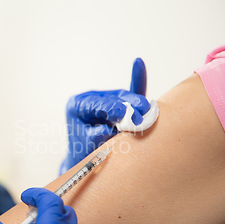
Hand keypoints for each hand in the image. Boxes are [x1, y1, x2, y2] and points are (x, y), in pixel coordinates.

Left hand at [59, 58, 149, 174]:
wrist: (84, 158)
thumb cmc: (82, 152)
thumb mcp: (86, 145)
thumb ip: (95, 136)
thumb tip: (109, 130)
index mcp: (76, 106)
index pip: (96, 105)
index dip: (112, 108)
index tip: (125, 114)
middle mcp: (89, 99)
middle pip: (112, 98)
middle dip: (128, 104)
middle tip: (142, 112)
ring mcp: (103, 99)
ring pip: (123, 97)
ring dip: (136, 103)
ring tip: (147, 110)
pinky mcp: (116, 102)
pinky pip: (128, 93)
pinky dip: (136, 81)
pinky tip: (139, 65)